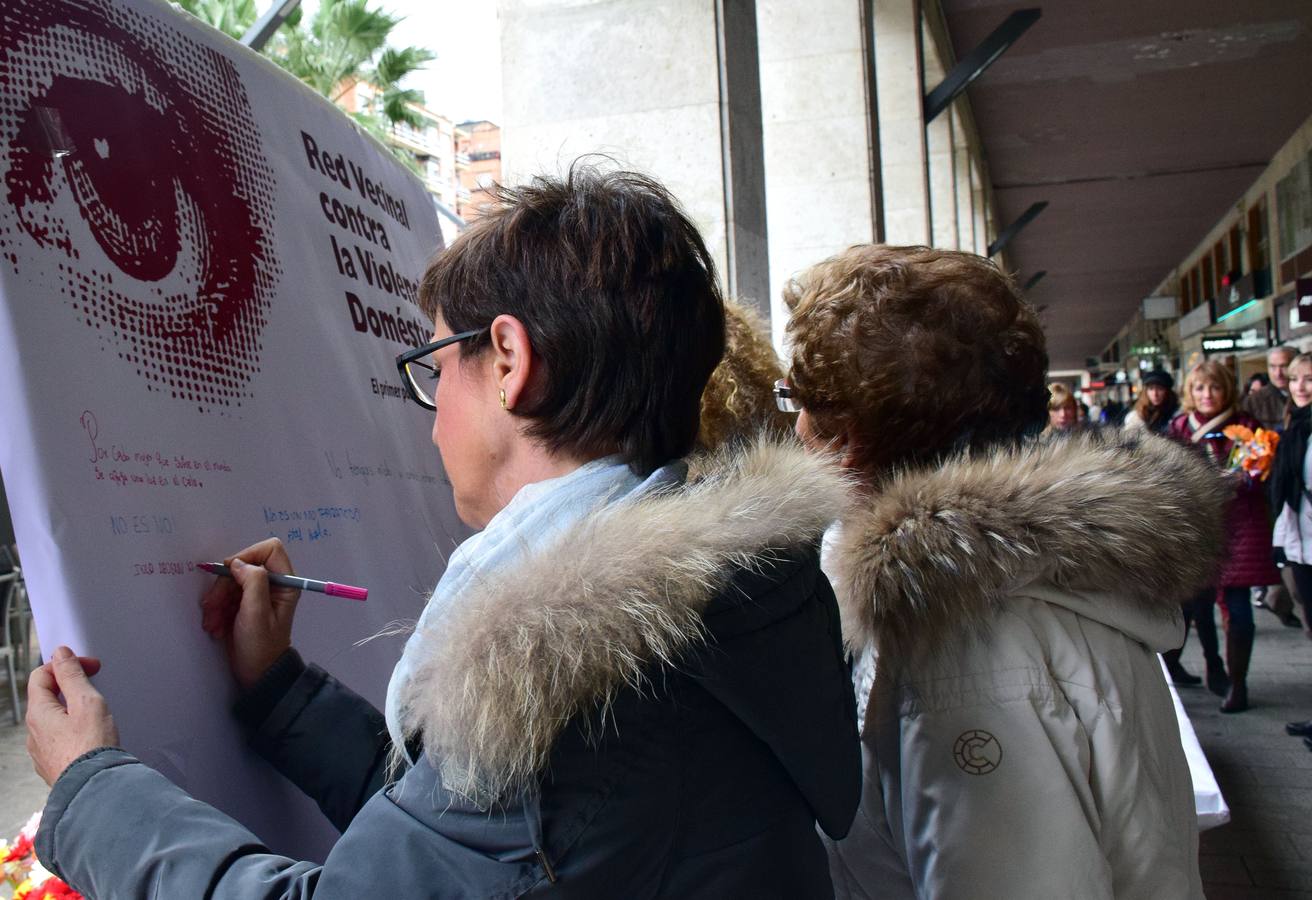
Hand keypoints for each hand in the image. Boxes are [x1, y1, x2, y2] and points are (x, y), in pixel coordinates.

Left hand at [26, 647, 118, 785]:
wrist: (94, 788)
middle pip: (46, 697)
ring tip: (97, 711)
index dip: (66, 664)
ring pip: (53, 719)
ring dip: (72, 708)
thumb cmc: (91, 746)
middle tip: (97, 685)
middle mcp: (33, 732)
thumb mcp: (86, 701)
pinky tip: (91, 734)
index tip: (91, 666)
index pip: (41, 676)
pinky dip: (73, 728)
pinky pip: (59, 738)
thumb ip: (72, 675)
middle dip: (71, 685)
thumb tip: (60, 654)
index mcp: (38, 713)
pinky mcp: (53, 765)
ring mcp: (41, 751)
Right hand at [200, 538, 300, 690]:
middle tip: (212, 607)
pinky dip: (216, 610)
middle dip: (223, 586)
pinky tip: (216, 627)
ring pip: (229, 581)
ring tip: (212, 624)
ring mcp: (256, 594)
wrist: (256, 673)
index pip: (270, 549)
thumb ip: (253, 582)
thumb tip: (238, 563)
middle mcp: (272, 584)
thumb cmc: (261, 646)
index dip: (248, 556)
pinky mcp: (241, 604)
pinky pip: (223, 596)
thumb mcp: (257, 613)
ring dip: (216, 601)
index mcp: (285, 583)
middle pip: (243, 566)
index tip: (232, 573)